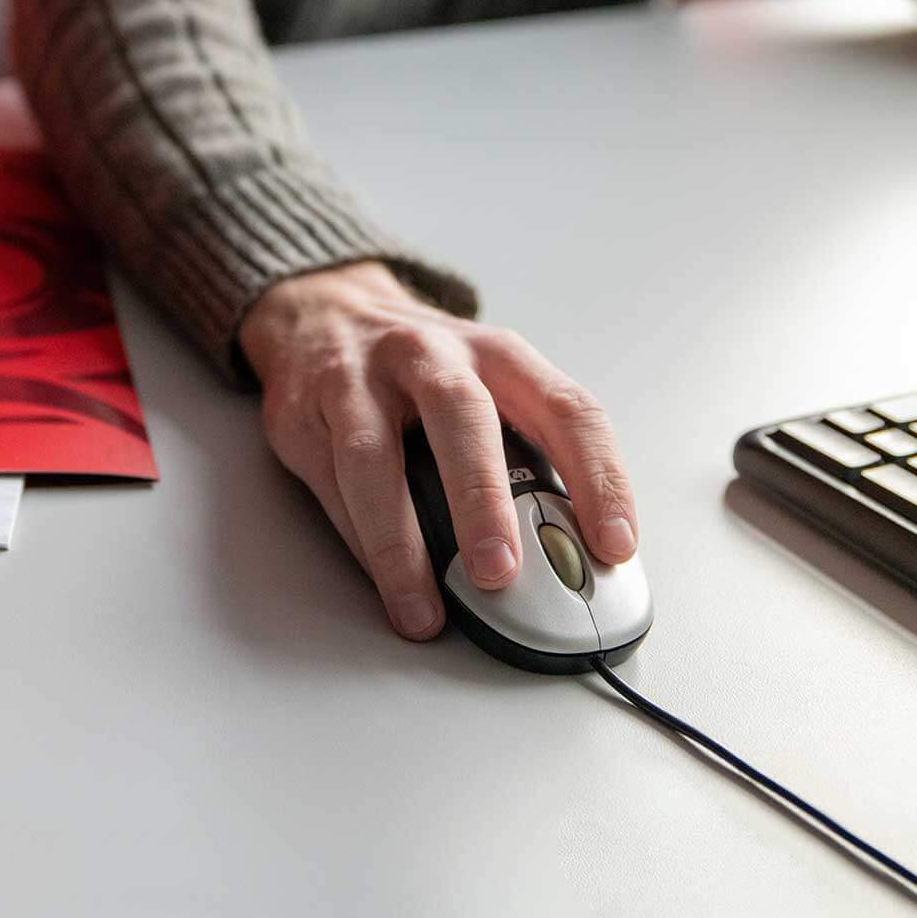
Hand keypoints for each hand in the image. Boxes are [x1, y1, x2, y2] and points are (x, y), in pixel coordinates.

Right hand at [240, 260, 639, 640]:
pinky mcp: (303, 411)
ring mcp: (359, 378)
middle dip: (482, 500)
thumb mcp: (486, 387)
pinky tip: (384, 581)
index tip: (612, 544)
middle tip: (500, 572)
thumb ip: (524, 456)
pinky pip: (331, 481)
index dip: (598, 477)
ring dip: (401, 539)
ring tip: (423, 606)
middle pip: (462, 417)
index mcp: (498, 355)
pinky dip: (359, 539)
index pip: (566, 409)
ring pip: (375, 455)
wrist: (324, 312)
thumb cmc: (420, 370)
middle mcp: (431, 355)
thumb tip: (565, 556)